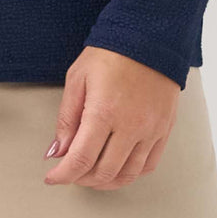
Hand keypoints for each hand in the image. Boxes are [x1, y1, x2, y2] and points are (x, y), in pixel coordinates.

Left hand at [42, 46, 180, 188]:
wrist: (148, 36)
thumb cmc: (110, 53)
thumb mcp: (78, 78)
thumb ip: (66, 118)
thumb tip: (58, 151)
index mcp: (104, 112)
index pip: (81, 159)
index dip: (63, 174)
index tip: (52, 177)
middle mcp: (130, 126)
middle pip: (104, 172)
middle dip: (81, 179)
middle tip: (70, 172)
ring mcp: (151, 130)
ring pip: (127, 174)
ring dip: (105, 181)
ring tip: (91, 174)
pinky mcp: (164, 129)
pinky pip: (148, 165)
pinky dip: (130, 174)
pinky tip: (118, 167)